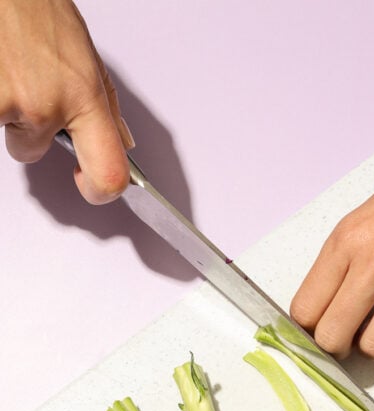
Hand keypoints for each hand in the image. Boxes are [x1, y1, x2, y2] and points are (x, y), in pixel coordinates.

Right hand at [0, 0, 133, 203]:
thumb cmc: (37, 9)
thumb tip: (122, 145)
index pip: (108, 173)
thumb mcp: (85, 55)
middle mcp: (45, 105)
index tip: (90, 184)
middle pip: (33, 152)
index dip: (99, 190)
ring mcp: (8, 103)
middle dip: (28, 129)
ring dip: (6, 109)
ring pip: (7, 133)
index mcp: (84, 96)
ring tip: (10, 68)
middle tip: (26, 86)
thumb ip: (105, 107)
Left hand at [290, 125, 373, 359]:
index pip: (304, 310)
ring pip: (372, 348)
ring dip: (373, 342)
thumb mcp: (370, 213)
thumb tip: (329, 301)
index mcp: (348, 239)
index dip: (309, 324)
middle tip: (347, 333)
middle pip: (331, 338)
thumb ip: (346, 257)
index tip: (319, 323)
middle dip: (335, 343)